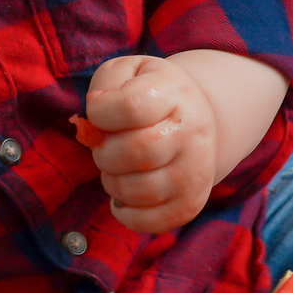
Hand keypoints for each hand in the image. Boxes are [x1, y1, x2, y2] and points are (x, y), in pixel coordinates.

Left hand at [78, 53, 219, 234]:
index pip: (129, 106)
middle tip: (106, 148)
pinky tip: (125, 194)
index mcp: (175, 92)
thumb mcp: (129, 70)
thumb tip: (94, 117)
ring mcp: (195, 172)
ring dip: (112, 182)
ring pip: (138, 191)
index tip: (99, 113)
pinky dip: (125, 212)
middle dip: (104, 153)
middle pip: (134, 152)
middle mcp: (192, 133)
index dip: (100, 112)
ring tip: (117, 169)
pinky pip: (148, 222)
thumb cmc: (151, 94)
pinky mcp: (191, 204)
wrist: (197, 119)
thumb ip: (106, 83)